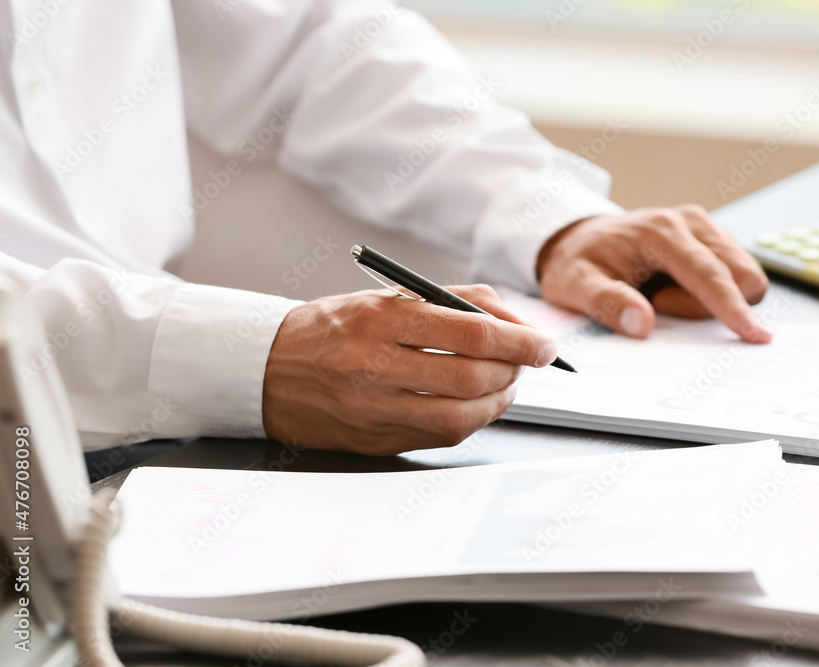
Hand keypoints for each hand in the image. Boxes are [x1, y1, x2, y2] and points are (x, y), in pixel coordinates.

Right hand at [262, 285, 557, 454]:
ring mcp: (372, 410)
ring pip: (460, 416)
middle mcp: (374, 366)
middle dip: (514, 371)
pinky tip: (475, 405)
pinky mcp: (373, 440)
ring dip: (498, 401)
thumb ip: (453, 302)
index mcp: (379, 320)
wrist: (265, 369)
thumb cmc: (332, 328)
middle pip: (471, 377)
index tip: (544, 344)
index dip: (519, 340)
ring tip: (506, 385)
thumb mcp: (385, 297)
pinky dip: (471, 421)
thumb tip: (513, 320)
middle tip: (527, 362)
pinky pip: (440, 436)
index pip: (470, 331)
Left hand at [536, 206, 771, 342]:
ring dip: (711, 300)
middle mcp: (690, 223)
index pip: (709, 274)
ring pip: (743, 276)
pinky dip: (711, 293)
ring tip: (664, 296)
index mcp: (661, 232)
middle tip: (661, 306)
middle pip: (740, 275)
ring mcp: (705, 229)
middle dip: (713, 306)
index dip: (733, 308)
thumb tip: (642, 323)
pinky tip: (675, 289)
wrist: (580, 239)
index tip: (755, 336)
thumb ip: (606, 302)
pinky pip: (733, 276)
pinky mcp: (711, 240)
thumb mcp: (575, 284)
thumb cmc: (579, 261)